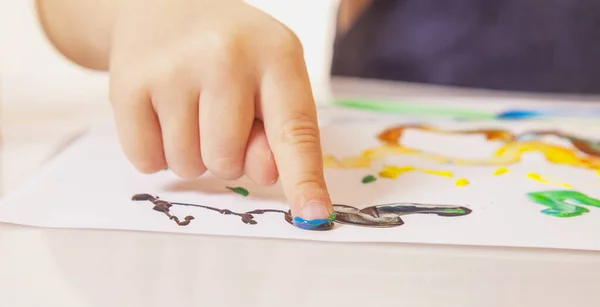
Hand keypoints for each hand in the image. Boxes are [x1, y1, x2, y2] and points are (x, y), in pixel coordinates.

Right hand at [108, 0, 333, 225]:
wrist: (163, 4)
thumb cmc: (229, 51)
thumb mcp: (270, 76)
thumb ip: (278, 129)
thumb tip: (267, 173)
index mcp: (276, 55)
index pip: (294, 130)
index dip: (304, 178)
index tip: (314, 214)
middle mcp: (225, 56)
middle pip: (228, 161)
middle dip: (225, 155)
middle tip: (217, 114)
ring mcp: (172, 69)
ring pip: (188, 166)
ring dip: (191, 154)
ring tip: (189, 107)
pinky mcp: (127, 84)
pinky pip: (147, 161)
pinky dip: (156, 151)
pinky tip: (162, 112)